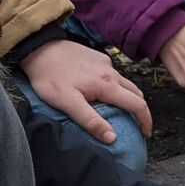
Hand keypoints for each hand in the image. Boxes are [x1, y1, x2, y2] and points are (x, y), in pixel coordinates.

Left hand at [19, 40, 151, 143]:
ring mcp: (106, 63)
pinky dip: (117, 85)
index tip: (146, 134)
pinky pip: (114, 74)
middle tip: (137, 124)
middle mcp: (112, 73)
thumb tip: (112, 138)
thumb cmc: (49, 76)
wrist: (38, 47)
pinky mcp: (98, 57)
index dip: (146, 121)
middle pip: (136, 94)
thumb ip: (90, 120)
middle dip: (141, 110)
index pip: (138, 105)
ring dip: (130, 97)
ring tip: (123, 109)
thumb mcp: (66, 102)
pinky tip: (104, 90)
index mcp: (108, 86)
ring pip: (126, 83)